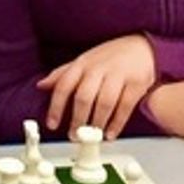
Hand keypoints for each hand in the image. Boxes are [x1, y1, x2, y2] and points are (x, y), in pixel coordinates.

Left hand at [37, 34, 155, 139]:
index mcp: (82, 64)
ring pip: (104, 103)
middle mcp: (98, 68)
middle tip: (74, 136)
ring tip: (92, 137)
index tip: (52, 124)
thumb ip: (63, 74)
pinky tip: (110, 134)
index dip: (56, 106)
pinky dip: (117, 123)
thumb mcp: (84, 61)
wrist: (142, 46)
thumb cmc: (109, 56)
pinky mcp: (136, 83)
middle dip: (77, 120)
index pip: (64, 85)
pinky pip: (125, 107)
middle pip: (84, 97)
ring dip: (96, 124)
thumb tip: (41, 85)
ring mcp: (118, 75)